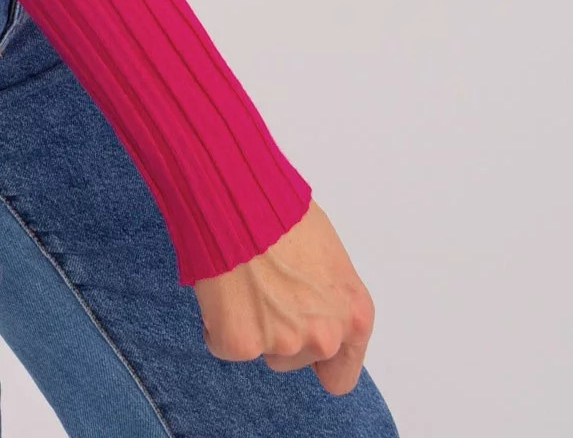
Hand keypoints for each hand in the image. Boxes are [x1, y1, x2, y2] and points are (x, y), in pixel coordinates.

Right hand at [194, 200, 375, 392]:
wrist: (238, 197)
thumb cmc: (284, 211)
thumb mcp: (328, 253)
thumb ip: (330, 295)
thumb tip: (315, 306)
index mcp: (354, 316)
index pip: (341, 375)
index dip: (320, 361)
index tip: (303, 341)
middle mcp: (324, 338)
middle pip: (297, 359)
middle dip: (282, 332)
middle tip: (266, 288)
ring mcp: (282, 345)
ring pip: (262, 352)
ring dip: (252, 327)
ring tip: (244, 280)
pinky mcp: (239, 344)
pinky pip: (222, 343)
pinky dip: (218, 322)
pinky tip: (222, 286)